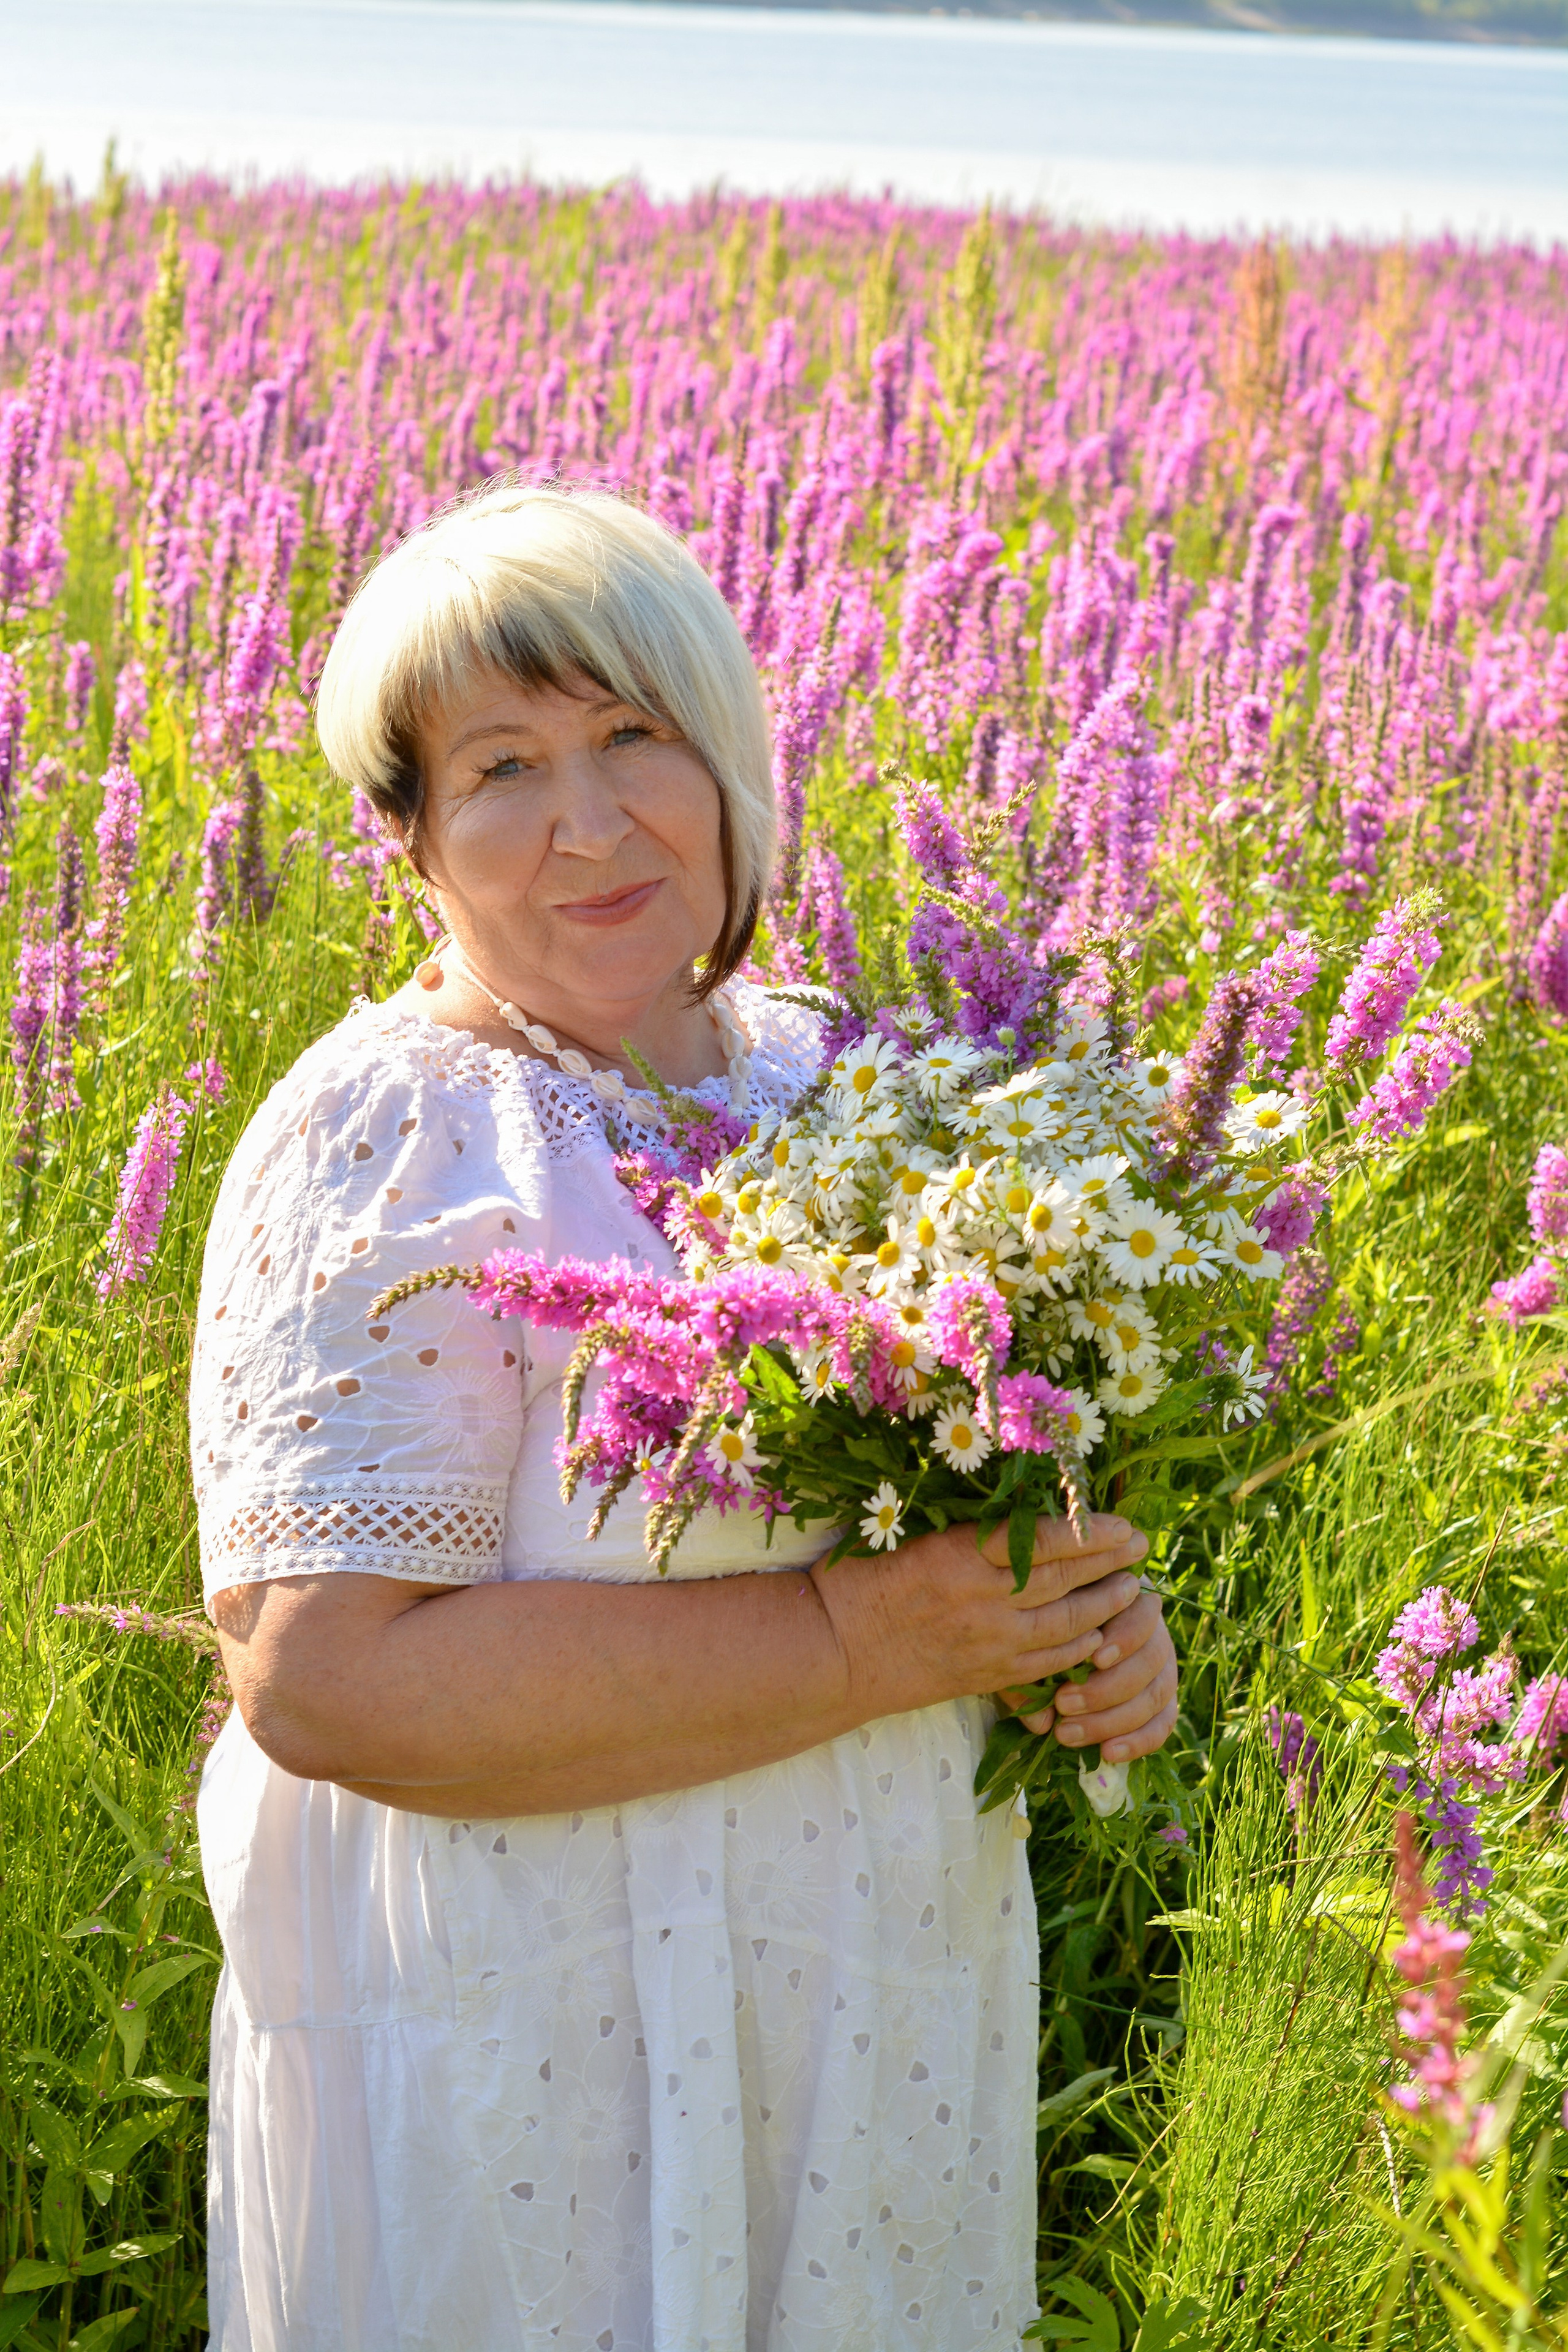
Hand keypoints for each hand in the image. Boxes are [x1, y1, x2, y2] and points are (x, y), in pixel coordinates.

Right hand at [815, 1511, 1150, 1723]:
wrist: (831, 1654)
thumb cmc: (857, 1582)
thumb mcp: (909, 1539)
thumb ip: (964, 1535)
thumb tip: (1017, 1517)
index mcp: (961, 1556)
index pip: (1044, 1539)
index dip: (1091, 1531)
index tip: (1123, 1522)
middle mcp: (982, 1601)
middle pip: (1064, 1580)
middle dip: (1111, 1563)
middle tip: (1142, 1548)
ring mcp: (987, 1644)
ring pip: (1065, 1625)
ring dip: (1105, 1607)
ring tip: (1131, 1591)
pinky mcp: (984, 1677)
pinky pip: (1046, 1665)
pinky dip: (1077, 1649)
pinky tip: (1095, 1638)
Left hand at [1029, 1581, 1177, 1764]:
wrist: (1055, 1639)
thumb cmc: (1039, 1625)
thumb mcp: (1033, 1634)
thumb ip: (1035, 1665)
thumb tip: (1040, 1720)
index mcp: (1128, 1599)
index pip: (1143, 1613)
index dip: (1125, 1637)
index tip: (1096, 1659)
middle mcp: (1153, 1630)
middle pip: (1151, 1658)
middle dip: (1107, 1687)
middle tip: (1062, 1703)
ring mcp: (1161, 1666)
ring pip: (1157, 1693)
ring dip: (1114, 1719)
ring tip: (1067, 1734)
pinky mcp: (1163, 1700)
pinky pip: (1163, 1723)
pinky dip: (1139, 1741)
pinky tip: (1108, 1754)